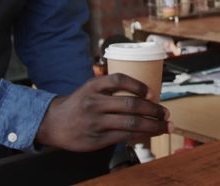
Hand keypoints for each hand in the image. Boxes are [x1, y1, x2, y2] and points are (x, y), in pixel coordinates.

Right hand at [36, 74, 171, 151]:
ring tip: (164, 126)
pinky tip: (149, 134)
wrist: (53, 123)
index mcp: (93, 86)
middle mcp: (94, 102)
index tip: (152, 92)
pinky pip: (124, 136)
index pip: (118, 80)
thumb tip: (144, 95)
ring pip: (131, 123)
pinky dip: (140, 135)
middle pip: (131, 104)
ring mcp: (96, 122)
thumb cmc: (78, 104)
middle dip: (153, 109)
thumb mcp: (90, 89)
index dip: (138, 85)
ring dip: (152, 125)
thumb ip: (110, 89)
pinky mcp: (97, 139)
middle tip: (166, 113)